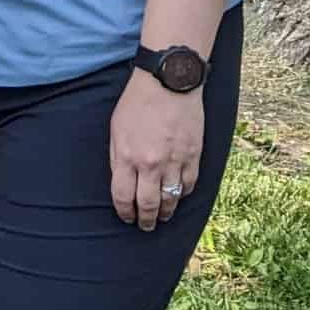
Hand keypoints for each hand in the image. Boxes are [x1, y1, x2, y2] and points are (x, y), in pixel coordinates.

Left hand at [108, 69, 204, 233]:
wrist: (169, 82)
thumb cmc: (137, 102)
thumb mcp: (116, 129)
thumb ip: (118, 157)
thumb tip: (121, 181)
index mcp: (127, 156)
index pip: (123, 197)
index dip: (124, 212)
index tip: (126, 217)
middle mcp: (150, 164)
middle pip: (147, 204)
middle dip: (145, 219)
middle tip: (145, 226)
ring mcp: (174, 161)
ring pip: (170, 199)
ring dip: (165, 212)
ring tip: (162, 217)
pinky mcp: (193, 156)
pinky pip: (189, 185)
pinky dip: (183, 194)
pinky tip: (178, 196)